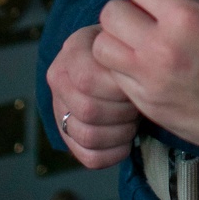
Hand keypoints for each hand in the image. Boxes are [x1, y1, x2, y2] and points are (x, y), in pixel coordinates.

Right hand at [46, 23, 139, 168]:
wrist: (116, 61)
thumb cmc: (127, 50)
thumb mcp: (127, 42)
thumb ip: (129, 53)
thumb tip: (139, 73)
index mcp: (73, 51)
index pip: (87, 81)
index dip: (118, 89)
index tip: (137, 84)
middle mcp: (59, 79)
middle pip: (88, 111)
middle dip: (122, 111)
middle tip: (137, 104)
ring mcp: (59, 109)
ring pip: (88, 137)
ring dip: (120, 133)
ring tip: (133, 120)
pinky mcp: (68, 136)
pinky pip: (90, 157)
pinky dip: (114, 154)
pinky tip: (127, 141)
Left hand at [93, 0, 198, 155]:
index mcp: (185, 16)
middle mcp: (161, 48)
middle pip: (110, 13)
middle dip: (128, 9)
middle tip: (149, 18)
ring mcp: (150, 80)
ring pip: (102, 47)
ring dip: (118, 39)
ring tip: (142, 42)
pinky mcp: (146, 104)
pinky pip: (112, 76)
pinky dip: (122, 67)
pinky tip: (147, 66)